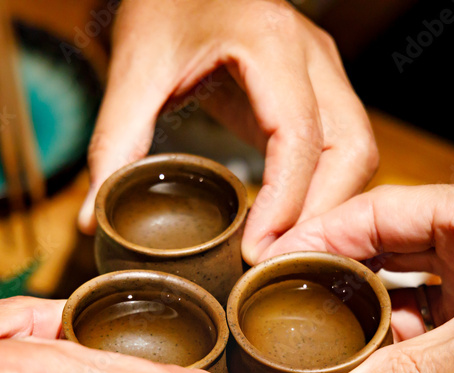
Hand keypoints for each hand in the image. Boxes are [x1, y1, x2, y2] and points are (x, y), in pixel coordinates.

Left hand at [78, 0, 377, 263]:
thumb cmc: (163, 7)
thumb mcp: (134, 71)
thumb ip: (115, 144)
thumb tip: (94, 220)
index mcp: (270, 42)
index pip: (299, 134)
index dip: (286, 202)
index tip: (258, 252)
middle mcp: (312, 55)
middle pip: (351, 150)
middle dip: (322, 217)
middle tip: (278, 266)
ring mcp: (325, 71)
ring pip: (358, 154)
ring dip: (330, 210)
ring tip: (285, 256)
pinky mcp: (321, 91)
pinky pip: (344, 151)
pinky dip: (326, 194)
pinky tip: (292, 229)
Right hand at [260, 178, 453, 372]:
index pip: (379, 215)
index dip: (323, 235)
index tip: (273, 259)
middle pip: (385, 262)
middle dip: (336, 285)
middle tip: (281, 308)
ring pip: (404, 314)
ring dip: (366, 337)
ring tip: (313, 355)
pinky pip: (428, 355)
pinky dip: (397, 372)